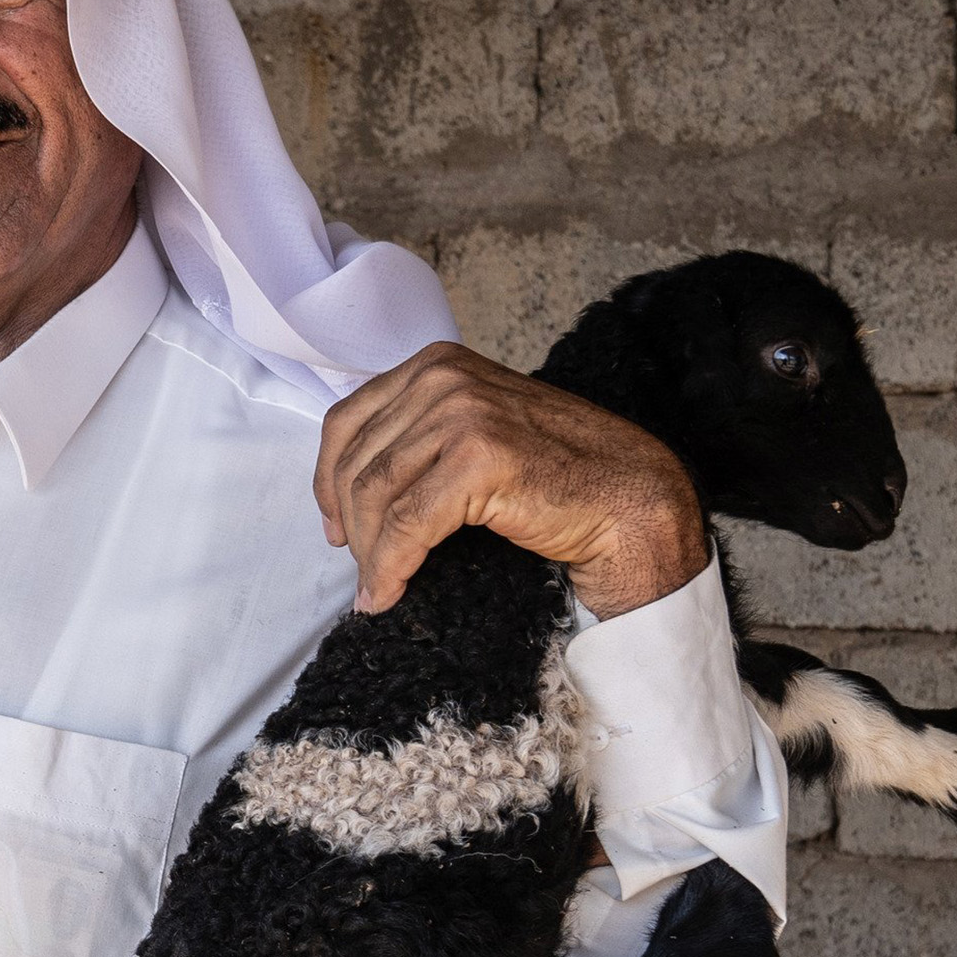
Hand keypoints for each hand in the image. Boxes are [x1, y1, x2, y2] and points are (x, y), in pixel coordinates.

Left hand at [315, 343, 708, 620]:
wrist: (628, 498)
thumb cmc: (559, 473)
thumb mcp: (478, 431)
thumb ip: (422, 437)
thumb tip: (353, 489)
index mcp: (437, 365)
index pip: (348, 420)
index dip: (328, 480)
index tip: (333, 524)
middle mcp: (444, 378)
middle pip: (357, 461)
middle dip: (351, 524)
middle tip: (361, 568)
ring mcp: (462, 412)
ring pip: (376, 495)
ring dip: (370, 553)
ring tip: (377, 588)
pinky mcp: (479, 457)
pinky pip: (408, 524)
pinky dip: (390, 566)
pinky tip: (389, 592)